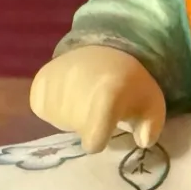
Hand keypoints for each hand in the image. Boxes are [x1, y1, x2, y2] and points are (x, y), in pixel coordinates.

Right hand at [29, 45, 165, 151]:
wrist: (105, 47)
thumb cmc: (130, 83)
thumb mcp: (151, 105)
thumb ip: (151, 129)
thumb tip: (142, 142)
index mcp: (108, 96)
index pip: (93, 141)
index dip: (101, 138)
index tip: (106, 126)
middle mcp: (77, 89)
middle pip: (77, 130)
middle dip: (88, 125)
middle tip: (98, 106)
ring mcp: (55, 84)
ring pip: (59, 121)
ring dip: (71, 116)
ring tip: (84, 96)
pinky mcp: (39, 82)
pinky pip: (42, 109)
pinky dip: (53, 106)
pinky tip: (68, 93)